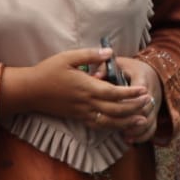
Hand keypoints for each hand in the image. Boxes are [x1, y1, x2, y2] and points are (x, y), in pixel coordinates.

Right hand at [0, 48, 150, 128]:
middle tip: (149, 102)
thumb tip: (110, 52)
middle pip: (116, 110)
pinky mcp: (79, 118)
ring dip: (128, 122)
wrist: (30, 91)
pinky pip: (99, 126)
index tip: (145, 90)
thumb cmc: (49, 71)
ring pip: (110, 122)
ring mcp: (83, 113)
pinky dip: (113, 127)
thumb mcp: (68, 57)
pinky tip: (122, 125)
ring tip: (143, 120)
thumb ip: (90, 55)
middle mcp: (87, 103)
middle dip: (135, 108)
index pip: (114, 93)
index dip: (131, 93)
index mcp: (87, 87)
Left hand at [112, 56, 162, 142]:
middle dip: (134, 120)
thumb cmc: (129, 68)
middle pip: (146, 110)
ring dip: (138, 130)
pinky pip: (152, 128)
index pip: (141, 92)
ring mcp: (155, 105)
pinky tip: (130, 140)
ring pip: (150, 121)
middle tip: (120, 127)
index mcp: (143, 77)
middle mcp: (152, 92)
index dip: (131, 102)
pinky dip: (143, 136)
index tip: (118, 107)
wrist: (149, 71)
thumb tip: (95, 77)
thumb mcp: (118, 64)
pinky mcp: (154, 113)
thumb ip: (105, 69)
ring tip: (125, 136)